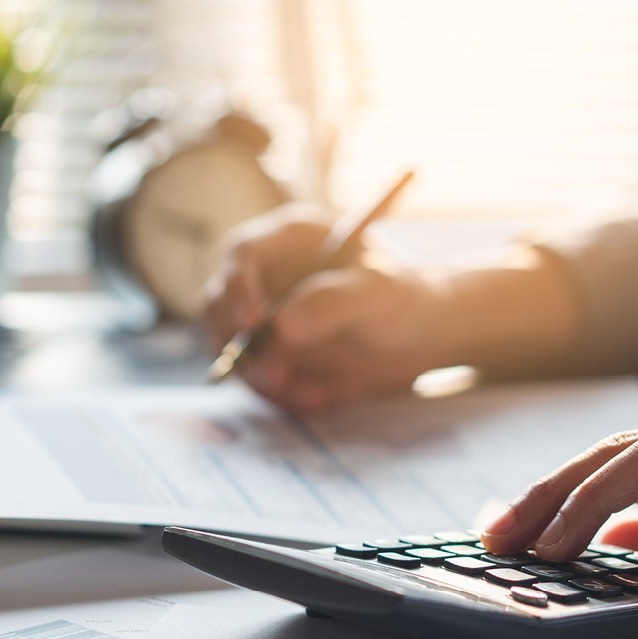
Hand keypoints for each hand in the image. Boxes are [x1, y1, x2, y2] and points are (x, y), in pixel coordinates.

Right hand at [200, 203, 451, 412]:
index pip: (242, 254)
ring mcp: (262, 316)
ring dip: (262, 379)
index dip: (238, 288)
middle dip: (241, 346)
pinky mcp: (268, 353)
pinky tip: (318, 398)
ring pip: (232, 349)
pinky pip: (254, 378)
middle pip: (219, 305)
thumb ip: (333, 302)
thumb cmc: (402, 300)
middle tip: (278, 377)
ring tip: (312, 395)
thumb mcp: (378, 294)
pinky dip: (279, 395)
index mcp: (289, 240)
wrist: (418, 339)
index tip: (254, 326)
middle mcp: (265, 275)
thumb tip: (282, 325)